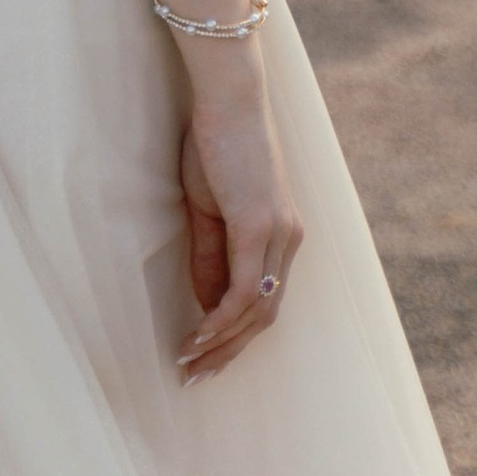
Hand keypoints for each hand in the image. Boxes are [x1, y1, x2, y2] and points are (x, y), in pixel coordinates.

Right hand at [175, 68, 301, 382]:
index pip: (265, 300)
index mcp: (281, 234)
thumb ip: (210, 257)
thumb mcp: (207, 209)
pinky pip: (244, 290)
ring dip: (221, 343)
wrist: (227, 98)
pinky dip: (221, 319)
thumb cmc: (215, 143)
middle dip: (230, 352)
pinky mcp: (259, 227)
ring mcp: (278, 234)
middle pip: (266, 315)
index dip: (236, 335)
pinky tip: (197, 335)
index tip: (204, 357)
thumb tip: (207, 307)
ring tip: (188, 364)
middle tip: (196, 377)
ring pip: (257, 310)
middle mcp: (288, 239)